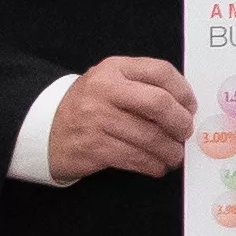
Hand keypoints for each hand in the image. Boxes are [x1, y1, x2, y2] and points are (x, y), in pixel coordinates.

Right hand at [49, 55, 198, 179]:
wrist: (44, 129)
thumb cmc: (89, 106)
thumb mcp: (111, 83)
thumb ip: (143, 86)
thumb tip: (186, 108)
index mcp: (114, 69)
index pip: (161, 71)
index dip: (184, 91)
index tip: (191, 108)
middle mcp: (105, 90)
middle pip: (159, 103)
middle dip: (181, 122)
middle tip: (185, 133)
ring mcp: (97, 119)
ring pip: (150, 136)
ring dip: (170, 151)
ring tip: (174, 155)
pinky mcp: (93, 147)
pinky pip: (135, 158)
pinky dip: (153, 165)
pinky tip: (157, 166)